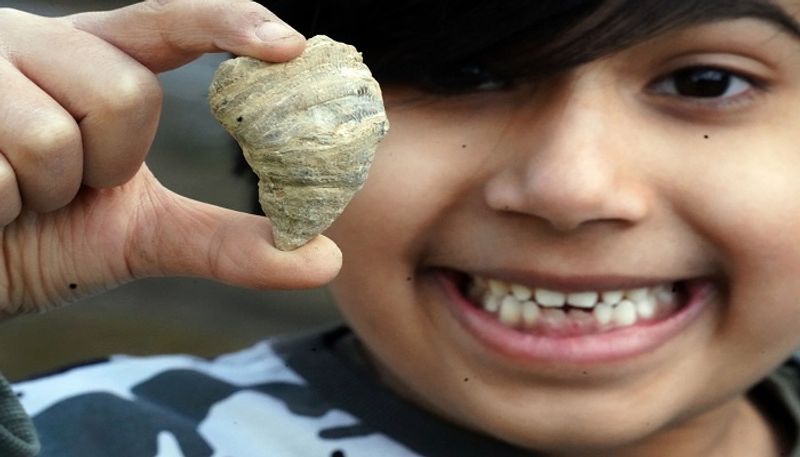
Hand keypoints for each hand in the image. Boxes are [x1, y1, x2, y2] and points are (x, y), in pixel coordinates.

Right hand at [0, 0, 341, 314]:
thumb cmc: (49, 238)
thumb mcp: (142, 234)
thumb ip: (225, 241)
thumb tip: (326, 259)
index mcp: (92, 58)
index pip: (166, 22)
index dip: (227, 24)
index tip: (291, 49)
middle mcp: (36, 44)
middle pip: (125, 92)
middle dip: (107, 164)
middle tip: (71, 184)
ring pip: (54, 133)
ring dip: (46, 193)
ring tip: (18, 194)